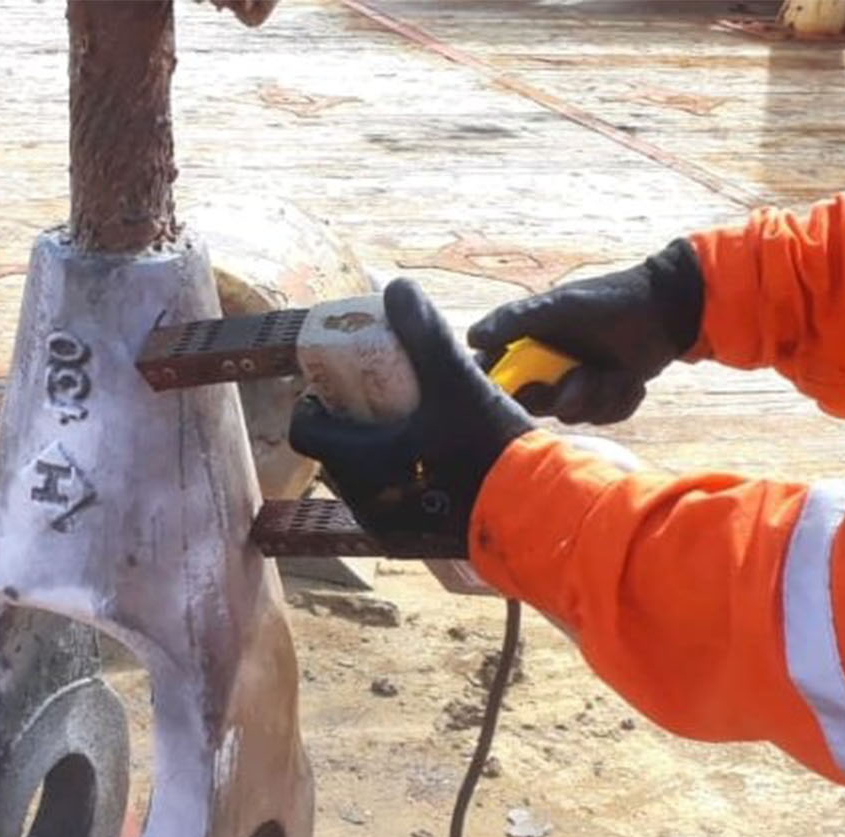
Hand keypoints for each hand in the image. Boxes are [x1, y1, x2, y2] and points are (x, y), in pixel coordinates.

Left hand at [288, 278, 533, 555]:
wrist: (538, 510)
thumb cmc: (489, 445)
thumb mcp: (455, 380)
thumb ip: (424, 333)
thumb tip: (397, 287)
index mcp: (359, 464)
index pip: (306, 431)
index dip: (314, 405)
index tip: (337, 387)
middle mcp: (363, 501)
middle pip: (334, 455)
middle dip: (348, 427)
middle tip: (377, 401)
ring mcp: (388, 526)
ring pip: (362, 481)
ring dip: (373, 453)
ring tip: (408, 427)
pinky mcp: (414, 541)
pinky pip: (389, 502)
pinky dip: (397, 478)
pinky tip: (430, 459)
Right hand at [466, 238, 703, 423]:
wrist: (667, 309)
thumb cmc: (608, 300)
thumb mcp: (560, 306)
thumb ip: (514, 320)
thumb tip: (471, 338)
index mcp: (529, 346)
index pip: (497, 374)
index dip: (503, 389)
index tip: (525, 389)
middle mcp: (549, 368)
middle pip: (536, 405)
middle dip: (565, 395)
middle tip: (584, 375)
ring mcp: (578, 384)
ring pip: (573, 415)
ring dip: (599, 397)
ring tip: (617, 372)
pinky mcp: (607, 396)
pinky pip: (604, 417)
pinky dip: (621, 401)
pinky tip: (631, 379)